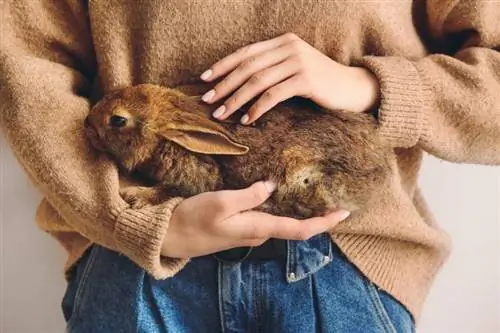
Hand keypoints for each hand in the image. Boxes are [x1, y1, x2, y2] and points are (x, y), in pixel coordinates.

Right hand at [161, 181, 349, 258]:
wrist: (171, 236)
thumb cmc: (195, 219)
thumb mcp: (222, 203)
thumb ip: (249, 196)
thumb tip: (271, 187)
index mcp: (258, 227)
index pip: (300, 229)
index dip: (324, 223)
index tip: (344, 213)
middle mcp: (258, 232)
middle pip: (295, 227)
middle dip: (316, 216)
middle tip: (332, 199)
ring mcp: (248, 231)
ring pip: (281, 222)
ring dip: (298, 211)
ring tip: (312, 193)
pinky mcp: (239, 227)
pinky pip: (266, 218)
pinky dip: (279, 208)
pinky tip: (278, 195)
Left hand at [199, 32, 379, 124]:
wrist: (353, 87)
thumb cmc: (320, 82)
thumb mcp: (294, 69)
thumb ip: (272, 69)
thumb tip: (239, 85)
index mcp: (283, 42)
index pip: (246, 52)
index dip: (222, 65)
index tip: (204, 80)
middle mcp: (289, 47)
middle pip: (247, 66)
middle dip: (224, 85)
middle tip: (207, 101)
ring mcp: (298, 62)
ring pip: (257, 81)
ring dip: (235, 100)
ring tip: (221, 114)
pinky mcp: (306, 79)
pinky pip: (273, 95)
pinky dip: (256, 108)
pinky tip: (246, 120)